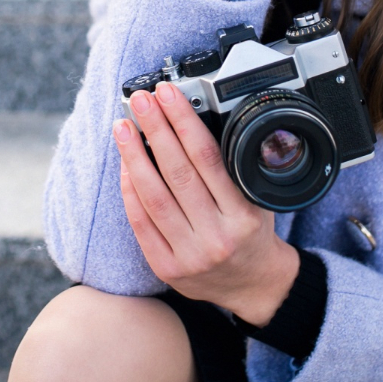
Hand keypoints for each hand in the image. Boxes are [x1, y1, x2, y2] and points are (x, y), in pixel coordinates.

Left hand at [114, 81, 299, 326]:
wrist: (254, 286)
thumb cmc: (253, 234)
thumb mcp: (259, 199)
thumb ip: (234, 168)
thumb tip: (197, 122)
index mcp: (243, 215)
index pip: (208, 158)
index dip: (184, 121)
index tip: (169, 95)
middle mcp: (216, 236)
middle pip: (177, 173)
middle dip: (156, 130)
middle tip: (141, 101)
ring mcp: (189, 255)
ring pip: (154, 197)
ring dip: (134, 156)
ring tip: (123, 127)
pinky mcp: (166, 268)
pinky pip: (141, 224)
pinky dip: (130, 191)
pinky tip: (124, 165)